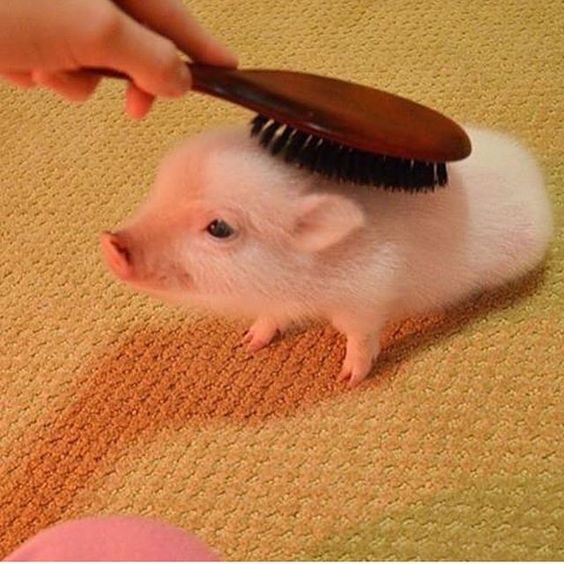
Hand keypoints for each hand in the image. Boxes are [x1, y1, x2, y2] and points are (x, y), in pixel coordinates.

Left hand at [0, 0, 237, 117]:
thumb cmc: (6, 7)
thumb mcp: (92, 28)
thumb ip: (150, 54)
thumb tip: (181, 78)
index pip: (173, 14)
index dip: (202, 46)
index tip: (230, 71)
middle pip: (136, 38)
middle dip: (129, 75)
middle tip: (137, 109)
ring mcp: (57, 8)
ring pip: (94, 57)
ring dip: (75, 76)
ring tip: (42, 70)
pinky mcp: (30, 27)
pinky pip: (58, 59)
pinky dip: (45, 72)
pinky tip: (21, 67)